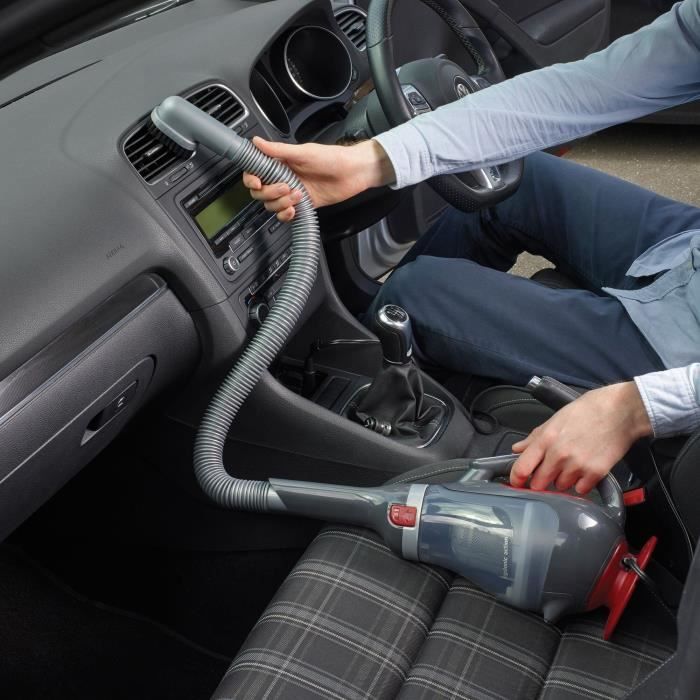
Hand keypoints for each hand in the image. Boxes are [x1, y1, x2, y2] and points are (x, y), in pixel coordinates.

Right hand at [242, 137, 394, 220]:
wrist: (354, 173)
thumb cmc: (333, 158)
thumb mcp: (304, 152)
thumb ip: (279, 150)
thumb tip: (257, 142)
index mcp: (281, 163)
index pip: (255, 172)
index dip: (252, 179)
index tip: (258, 182)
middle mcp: (284, 178)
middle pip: (261, 193)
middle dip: (270, 193)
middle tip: (286, 187)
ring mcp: (292, 193)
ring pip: (272, 205)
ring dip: (281, 203)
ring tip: (298, 195)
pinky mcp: (302, 205)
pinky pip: (285, 215)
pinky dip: (286, 215)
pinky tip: (295, 209)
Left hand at [509, 382, 652, 494]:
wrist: (621, 411)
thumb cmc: (588, 411)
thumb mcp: (556, 419)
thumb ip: (535, 437)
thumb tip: (518, 449)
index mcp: (546, 439)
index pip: (522, 468)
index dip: (517, 479)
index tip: (518, 482)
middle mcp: (559, 455)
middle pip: (539, 483)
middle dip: (540, 481)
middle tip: (547, 473)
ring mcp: (577, 466)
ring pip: (560, 487)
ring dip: (562, 481)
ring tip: (571, 465)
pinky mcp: (596, 473)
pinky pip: (580, 489)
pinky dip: (581, 484)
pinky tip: (584, 470)